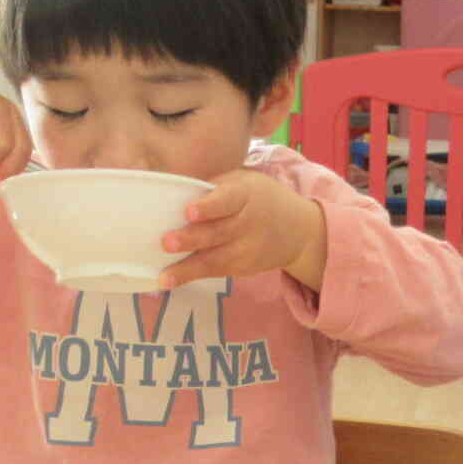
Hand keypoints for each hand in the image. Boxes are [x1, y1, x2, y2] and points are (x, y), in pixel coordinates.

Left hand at [160, 169, 327, 289]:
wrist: (299, 229)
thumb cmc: (257, 198)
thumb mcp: (243, 182)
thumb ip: (214, 187)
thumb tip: (169, 193)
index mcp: (246, 194)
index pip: (226, 200)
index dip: (208, 207)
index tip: (188, 211)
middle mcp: (248, 222)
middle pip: (218, 232)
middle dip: (192, 239)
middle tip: (166, 242)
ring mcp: (248, 249)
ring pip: (216, 259)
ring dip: (187, 268)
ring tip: (164, 277)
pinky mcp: (244, 267)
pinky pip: (216, 271)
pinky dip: (192, 276)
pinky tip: (169, 280)